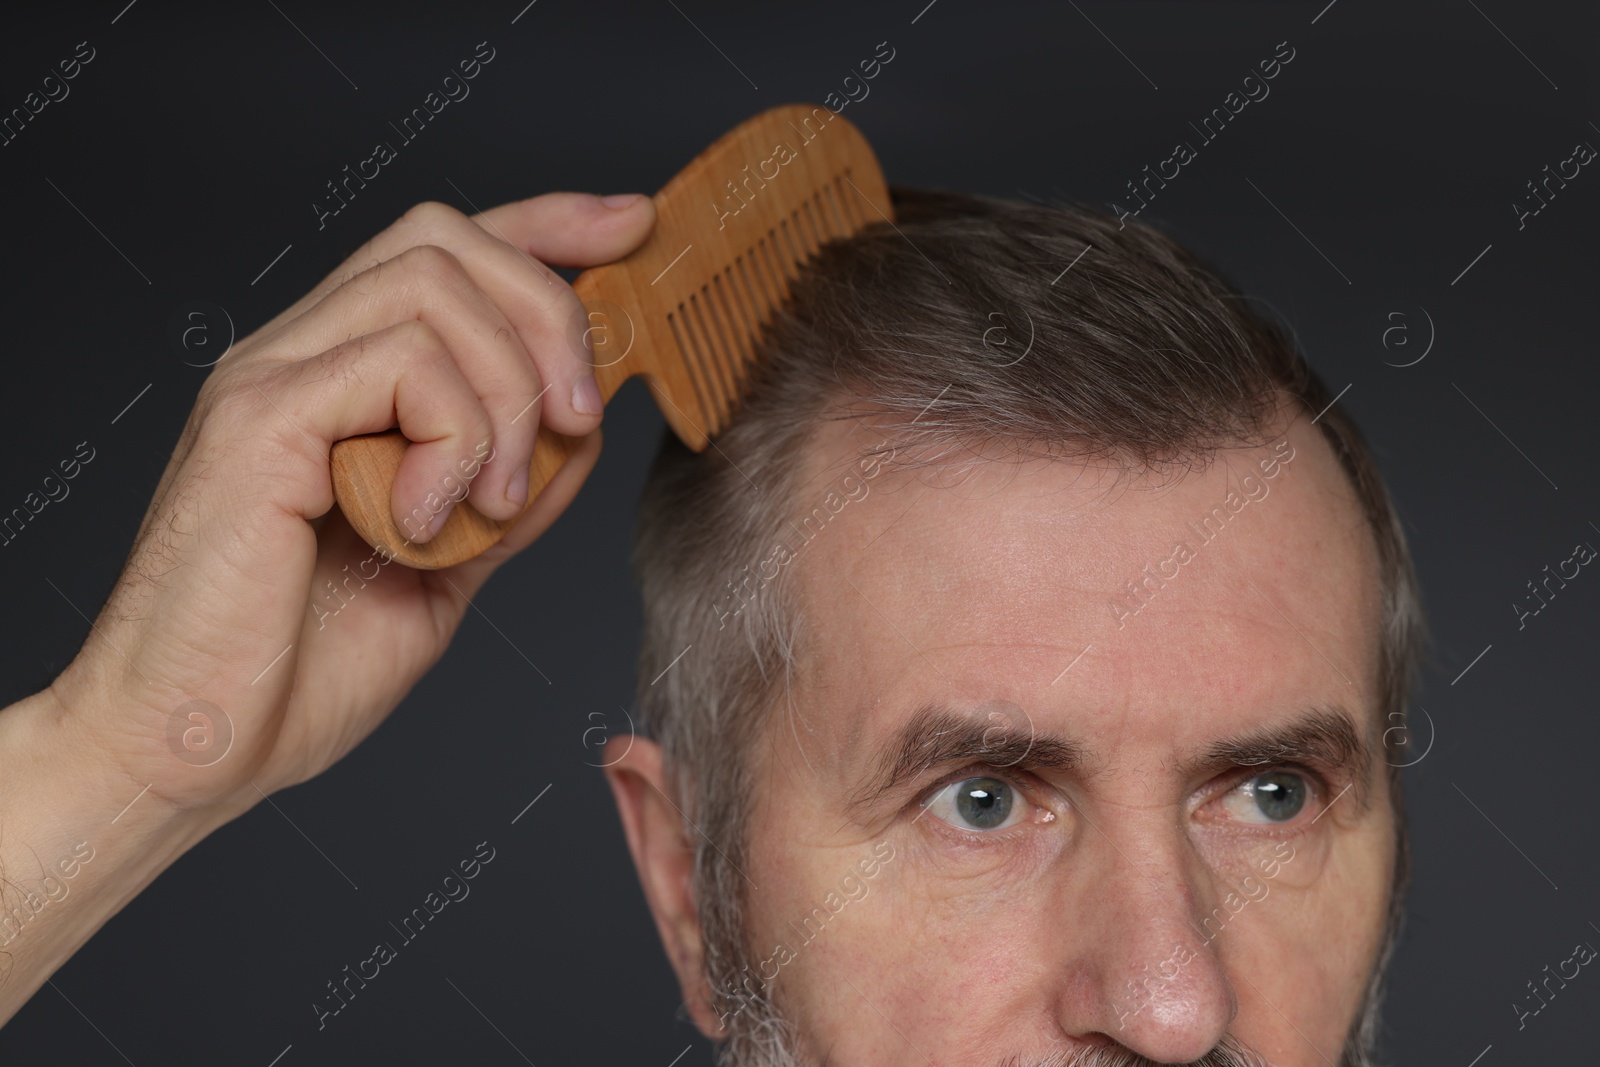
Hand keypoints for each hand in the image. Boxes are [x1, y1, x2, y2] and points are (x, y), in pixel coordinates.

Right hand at [48, 192, 655, 821]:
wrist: (191, 747)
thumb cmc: (300, 668)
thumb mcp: (447, 566)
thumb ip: (510, 491)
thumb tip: (585, 428)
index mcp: (342, 378)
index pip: (448, 248)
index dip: (549, 223)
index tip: (632, 229)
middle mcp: (301, 355)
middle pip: (450, 239)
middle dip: (551, 315)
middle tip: (578, 422)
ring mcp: (273, 378)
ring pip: (433, 286)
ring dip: (507, 396)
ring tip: (492, 504)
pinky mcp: (258, 419)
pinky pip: (399, 364)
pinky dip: (453, 442)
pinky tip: (426, 522)